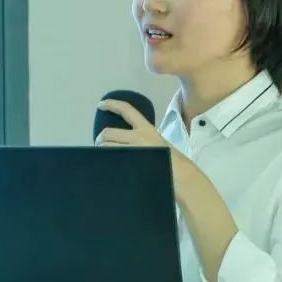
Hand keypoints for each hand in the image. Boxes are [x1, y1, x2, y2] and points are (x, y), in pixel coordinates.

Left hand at [95, 99, 236, 281]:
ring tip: (104, 158)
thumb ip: (142, 140)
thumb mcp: (158, 143)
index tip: (100, 105)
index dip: (111, 104)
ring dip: (101, 152)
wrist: (181, 177)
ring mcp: (133, 151)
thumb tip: (123, 142)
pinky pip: (110, 161)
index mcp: (147, 129)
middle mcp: (138, 137)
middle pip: (108, 133)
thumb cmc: (171, 162)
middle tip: (99, 145)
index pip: (127, 110)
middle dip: (99, 139)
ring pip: (106, 148)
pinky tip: (108, 167)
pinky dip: (106, 163)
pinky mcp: (130, 164)